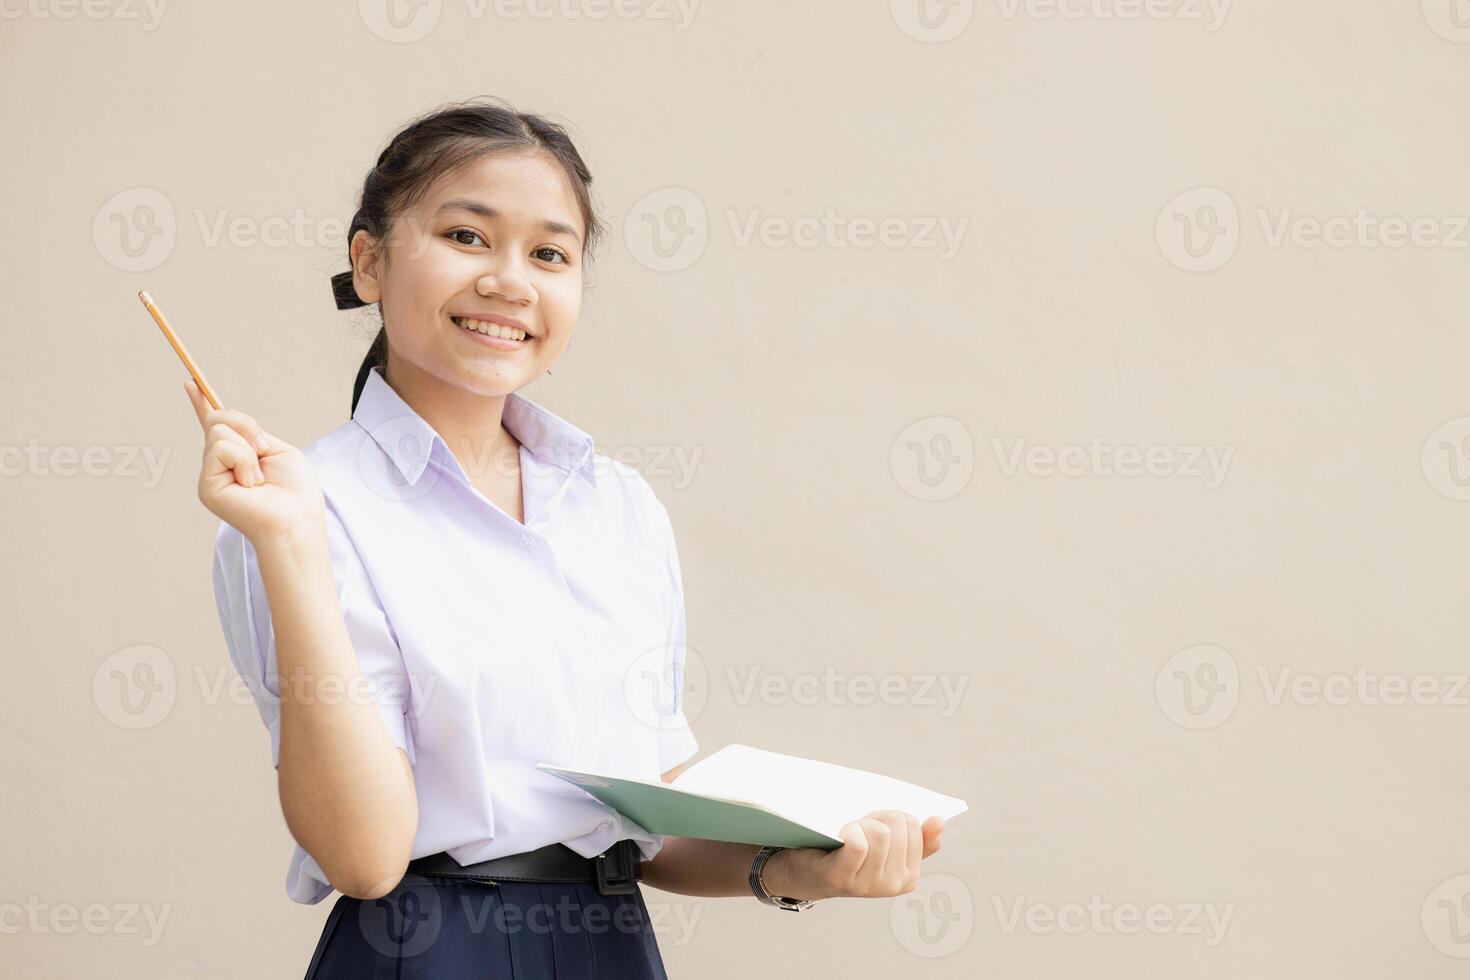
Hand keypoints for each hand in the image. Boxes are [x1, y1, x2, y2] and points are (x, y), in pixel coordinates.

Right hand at [184, 378, 325, 543]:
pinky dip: (244, 461)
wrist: (296, 520)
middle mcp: (219, 465)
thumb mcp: (277, 450)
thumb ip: (249, 433)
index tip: (191, 383)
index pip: (215, 426)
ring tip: (259, 477)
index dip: (202, 403)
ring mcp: (210, 475)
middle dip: (246, 425)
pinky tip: (251, 484)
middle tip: (264, 451)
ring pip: (219, 432)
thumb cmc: (295, 492)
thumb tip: (221, 418)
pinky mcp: (206, 486)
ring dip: (249, 448)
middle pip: (219, 419)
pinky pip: (222, 449)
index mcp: (239, 456)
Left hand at [765, 811, 944, 900]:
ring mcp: (867, 884)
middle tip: (859, 827)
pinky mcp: (841, 877)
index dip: (892, 815)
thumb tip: (939, 821)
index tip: (876, 824)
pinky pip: (858, 844)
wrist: (805, 873)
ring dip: (861, 822)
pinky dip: (849, 830)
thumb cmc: (847, 853)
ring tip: (848, 832)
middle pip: (897, 825)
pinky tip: (840, 835)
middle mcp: (892, 884)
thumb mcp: (885, 846)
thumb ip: (917, 839)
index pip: (914, 825)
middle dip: (877, 816)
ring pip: (880, 833)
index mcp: (909, 876)